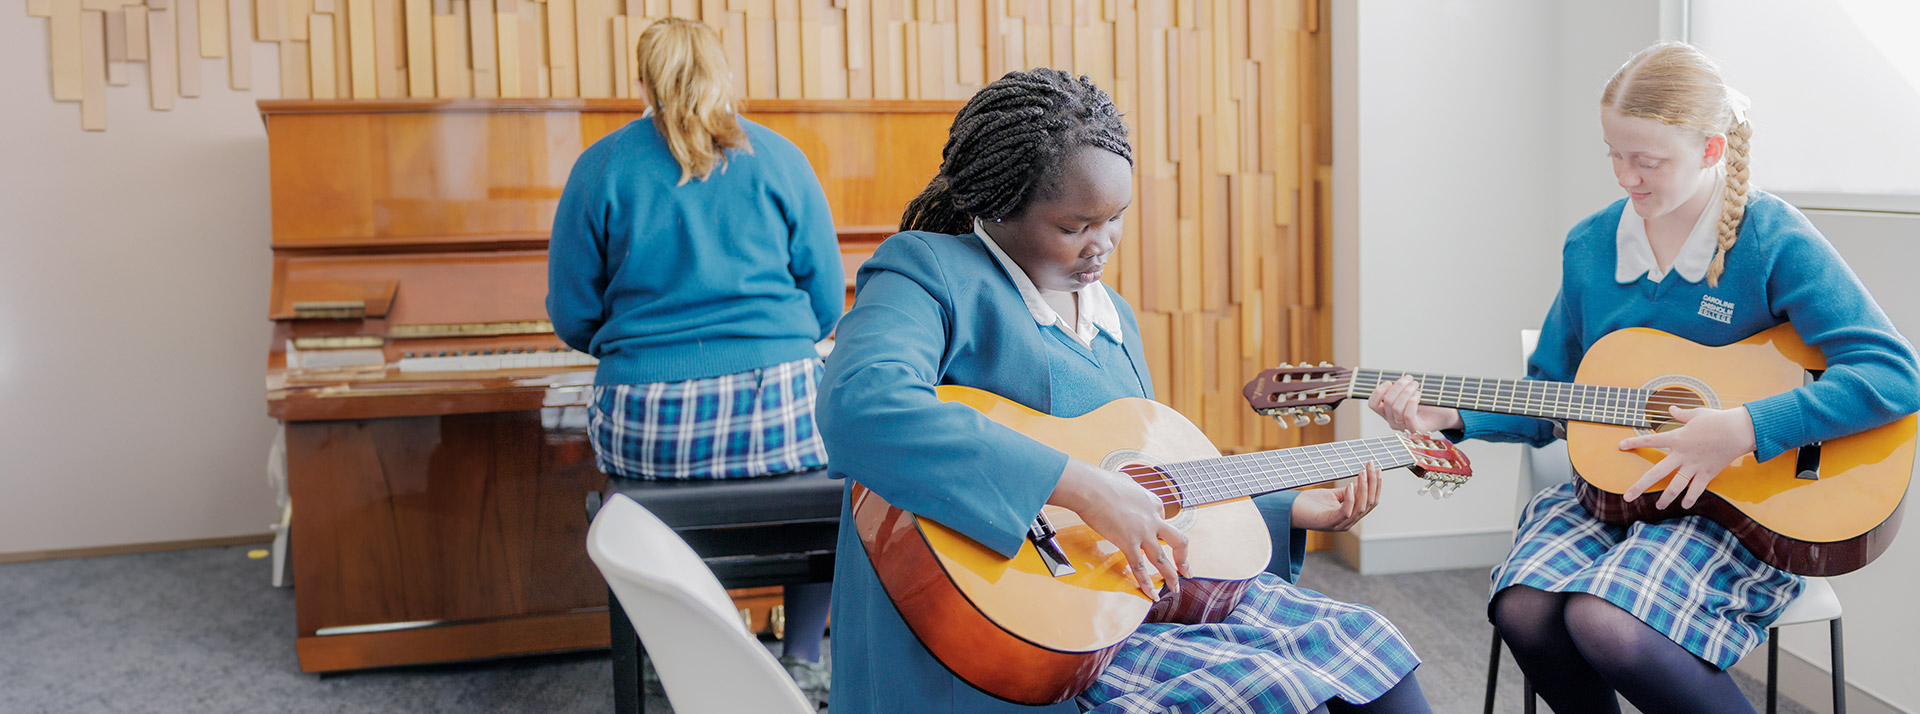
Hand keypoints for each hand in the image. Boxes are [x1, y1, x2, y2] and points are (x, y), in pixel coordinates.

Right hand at [1049, 459, 1189, 598]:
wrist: (1091, 488)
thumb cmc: (1102, 482)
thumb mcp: (1125, 481)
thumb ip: (1131, 488)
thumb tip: (1126, 487)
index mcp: (1153, 502)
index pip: (1164, 518)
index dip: (1161, 528)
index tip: (1156, 534)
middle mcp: (1153, 519)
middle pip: (1178, 541)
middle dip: (1183, 558)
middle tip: (1186, 570)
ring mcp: (1143, 532)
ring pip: (1163, 559)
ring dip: (1171, 576)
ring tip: (1174, 588)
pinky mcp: (1128, 543)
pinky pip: (1140, 568)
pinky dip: (1146, 583)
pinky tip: (1150, 594)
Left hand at [1290, 462, 1382, 531]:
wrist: (1290, 511)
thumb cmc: (1310, 504)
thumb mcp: (1333, 496)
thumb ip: (1347, 493)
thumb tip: (1362, 482)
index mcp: (1351, 516)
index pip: (1371, 502)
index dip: (1376, 486)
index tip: (1377, 469)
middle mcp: (1349, 522)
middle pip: (1369, 504)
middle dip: (1372, 483)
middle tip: (1371, 465)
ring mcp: (1340, 524)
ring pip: (1361, 508)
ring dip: (1364, 488)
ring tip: (1362, 473)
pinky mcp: (1329, 523)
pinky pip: (1346, 512)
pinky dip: (1351, 498)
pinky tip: (1350, 485)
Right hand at [1367, 375, 1463, 432]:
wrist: (1443, 414)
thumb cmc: (1426, 403)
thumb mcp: (1409, 394)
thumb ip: (1400, 389)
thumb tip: (1397, 380)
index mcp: (1387, 412)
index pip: (1373, 404)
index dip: (1378, 392)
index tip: (1389, 382)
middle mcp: (1392, 421)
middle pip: (1388, 402)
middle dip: (1398, 386)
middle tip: (1410, 378)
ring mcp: (1403, 427)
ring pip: (1397, 408)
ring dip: (1406, 391)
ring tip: (1415, 384)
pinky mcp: (1415, 430)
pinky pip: (1408, 415)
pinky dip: (1412, 402)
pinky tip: (1418, 394)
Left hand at [1617, 406, 1755, 508]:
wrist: (1739, 430)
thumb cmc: (1718, 420)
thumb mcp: (1697, 413)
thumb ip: (1681, 414)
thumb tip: (1671, 409)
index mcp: (1676, 438)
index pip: (1650, 440)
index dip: (1634, 443)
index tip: (1620, 446)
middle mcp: (1682, 454)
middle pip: (1656, 473)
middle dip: (1640, 486)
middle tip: (1627, 497)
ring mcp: (1694, 466)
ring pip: (1675, 486)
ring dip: (1666, 497)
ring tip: (1658, 506)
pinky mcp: (1707, 473)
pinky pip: (1696, 489)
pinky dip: (1690, 498)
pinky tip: (1684, 506)